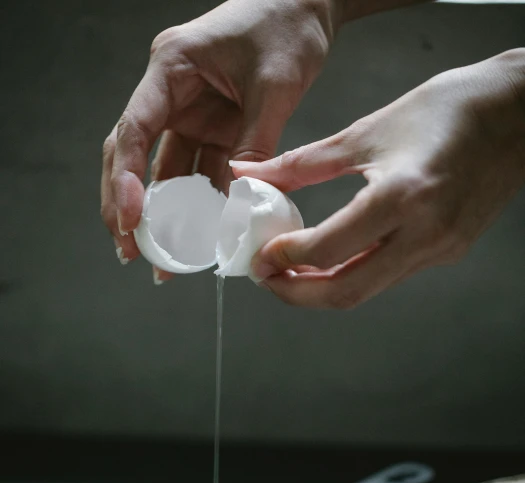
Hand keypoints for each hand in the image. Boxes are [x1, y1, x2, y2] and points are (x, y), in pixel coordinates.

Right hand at [101, 0, 339, 278]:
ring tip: (165, 262)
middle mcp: (172, 95)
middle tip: (131, 252)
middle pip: (134, 157)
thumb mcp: (274, 85)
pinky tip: (201, 239)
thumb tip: (240, 199)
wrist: (309, 5)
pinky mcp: (215, 130)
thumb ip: (254, 142)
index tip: (129, 219)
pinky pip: (202, 175)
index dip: (124, 178)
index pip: (134, 129)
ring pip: (168, 174)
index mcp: (170, 69)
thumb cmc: (287, 23)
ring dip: (166, 218)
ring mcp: (192, 115)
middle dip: (130, 208)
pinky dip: (202, 208)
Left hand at [233, 49, 524, 308]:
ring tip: (294, 268)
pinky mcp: (448, 252)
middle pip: (347, 292)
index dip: (286, 257)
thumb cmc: (450, 110)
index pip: (329, 248)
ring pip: (368, 289)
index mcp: (402, 196)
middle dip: (298, 293)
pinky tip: (335, 257)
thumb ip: (303, 164)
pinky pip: (390, 275)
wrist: (517, 114)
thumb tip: (252, 176)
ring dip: (324, 287)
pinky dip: (355, 273)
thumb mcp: (367, 131)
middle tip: (268, 278)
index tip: (261, 253)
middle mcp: (424, 234)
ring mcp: (440, 249)